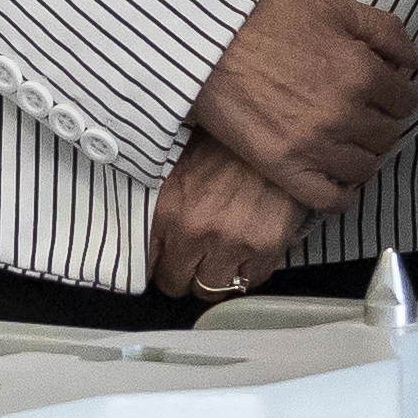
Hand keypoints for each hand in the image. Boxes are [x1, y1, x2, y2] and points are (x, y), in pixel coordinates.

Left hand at [147, 142, 306, 302]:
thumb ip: (162, 205)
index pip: (147, 265)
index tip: (165, 261)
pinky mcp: (265, 246)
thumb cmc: (225, 146)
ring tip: (223, 252)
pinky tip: (248, 247)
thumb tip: (146, 238)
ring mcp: (230, 241)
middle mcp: (194, 229)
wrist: (272, 128)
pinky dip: (249, 270)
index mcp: (167, 209)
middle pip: (177, 283)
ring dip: (216, 276)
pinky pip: (250, 281)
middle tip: (195, 256)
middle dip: (185, 272)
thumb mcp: (178, 167)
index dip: (158, 264)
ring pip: (212, 289)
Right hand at [192, 0, 417, 213]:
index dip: (396, 93)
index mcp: (361, 72)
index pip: (406, 99)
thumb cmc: (267, 17)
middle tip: (360, 111)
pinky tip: (338, 180)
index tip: (380, 90)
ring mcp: (314, 145)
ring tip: (346, 139)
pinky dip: (341, 195)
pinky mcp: (284, 167)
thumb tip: (415, 62)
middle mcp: (344, 114)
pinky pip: (329, 199)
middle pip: (389, 135)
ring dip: (362, 154)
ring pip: (366, 167)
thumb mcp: (335, 6)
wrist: (206, 39)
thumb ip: (386, 31)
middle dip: (380, 121)